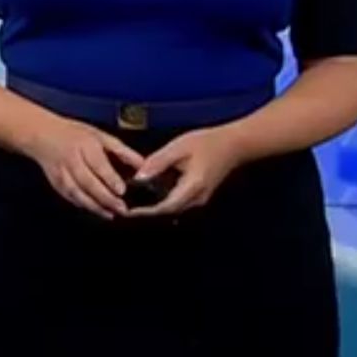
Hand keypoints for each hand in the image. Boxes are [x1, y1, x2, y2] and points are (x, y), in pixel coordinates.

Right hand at [21, 116, 145, 219]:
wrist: (42, 135)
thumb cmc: (75, 134)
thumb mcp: (100, 135)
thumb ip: (121, 151)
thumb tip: (142, 165)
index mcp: (84, 145)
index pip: (98, 164)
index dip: (110, 178)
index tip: (122, 190)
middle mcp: (71, 160)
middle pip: (88, 182)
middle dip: (105, 197)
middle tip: (122, 208)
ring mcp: (61, 173)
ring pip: (78, 193)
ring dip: (94, 206)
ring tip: (111, 214)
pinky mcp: (56, 183)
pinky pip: (71, 197)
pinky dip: (84, 205)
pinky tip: (97, 211)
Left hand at [126, 126, 245, 216]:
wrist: (233, 146)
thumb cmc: (206, 143)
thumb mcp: (178, 147)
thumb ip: (157, 163)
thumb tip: (137, 177)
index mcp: (192, 188)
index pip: (165, 207)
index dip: (145, 212)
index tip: (126, 211)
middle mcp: (196, 199)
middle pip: (167, 212)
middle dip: (145, 213)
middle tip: (123, 208)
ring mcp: (199, 200)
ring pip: (172, 210)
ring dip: (153, 209)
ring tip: (131, 204)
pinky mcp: (197, 196)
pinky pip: (177, 204)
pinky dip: (161, 203)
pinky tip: (147, 196)